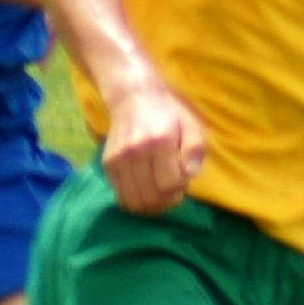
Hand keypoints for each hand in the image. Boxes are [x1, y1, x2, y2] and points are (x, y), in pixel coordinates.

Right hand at [101, 79, 207, 213]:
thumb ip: (195, 150)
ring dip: (150, 206)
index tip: (183, 183)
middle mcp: (135, 152)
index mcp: (159, 142)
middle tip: (174, 193)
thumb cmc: (169, 115)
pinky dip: (135, 200)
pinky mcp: (108, 164)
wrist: (134, 99)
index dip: (180, 190)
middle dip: (166, 202)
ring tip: (160, 195)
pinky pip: (121, 195)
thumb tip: (188, 175)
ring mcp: (118, 159)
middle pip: (150, 197)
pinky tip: (145, 190)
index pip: (169, 184)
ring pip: (133, 201)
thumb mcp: (192, 126)